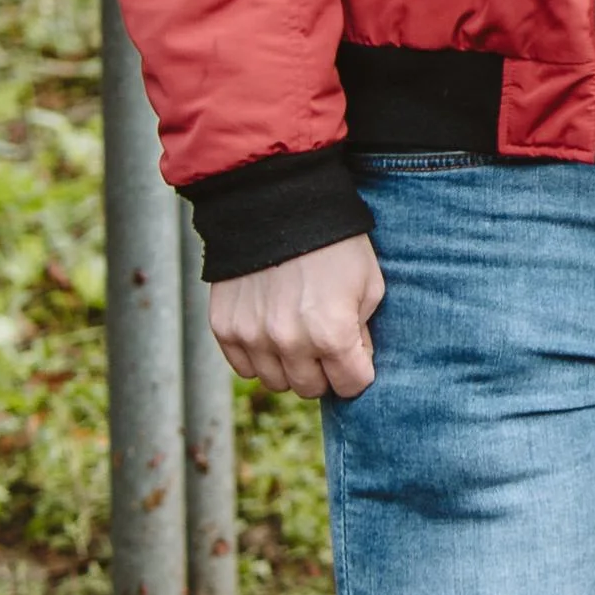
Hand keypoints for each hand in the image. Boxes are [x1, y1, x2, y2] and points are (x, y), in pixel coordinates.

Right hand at [207, 232, 385, 398]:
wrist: (280, 207)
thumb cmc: (336, 244)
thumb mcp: (370, 284)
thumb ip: (363, 332)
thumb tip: (354, 362)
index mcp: (332, 333)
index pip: (351, 385)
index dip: (359, 371)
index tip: (358, 357)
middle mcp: (290, 342)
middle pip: (311, 388)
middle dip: (325, 371)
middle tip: (328, 345)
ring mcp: (253, 337)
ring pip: (275, 382)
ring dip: (290, 366)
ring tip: (299, 333)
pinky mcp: (225, 329)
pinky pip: (244, 368)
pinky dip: (260, 356)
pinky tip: (272, 329)